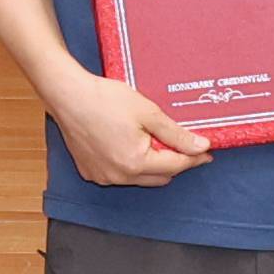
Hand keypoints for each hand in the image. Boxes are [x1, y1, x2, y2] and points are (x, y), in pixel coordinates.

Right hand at [44, 72, 208, 189]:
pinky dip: (129, 165)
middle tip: (178, 142)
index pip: (176, 165)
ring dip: (150, 165)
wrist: (67, 95)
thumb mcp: (148, 112)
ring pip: (140, 178)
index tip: (206, 152)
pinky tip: (126, 143)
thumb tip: (200, 146)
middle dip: (173, 162)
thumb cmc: (104, 99)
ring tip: (149, 139)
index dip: (194, 158)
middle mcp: (119, 176)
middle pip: (160, 177)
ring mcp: (103, 177)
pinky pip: (119, 175)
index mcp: (136, 162)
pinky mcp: (91, 172)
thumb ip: (176, 133)